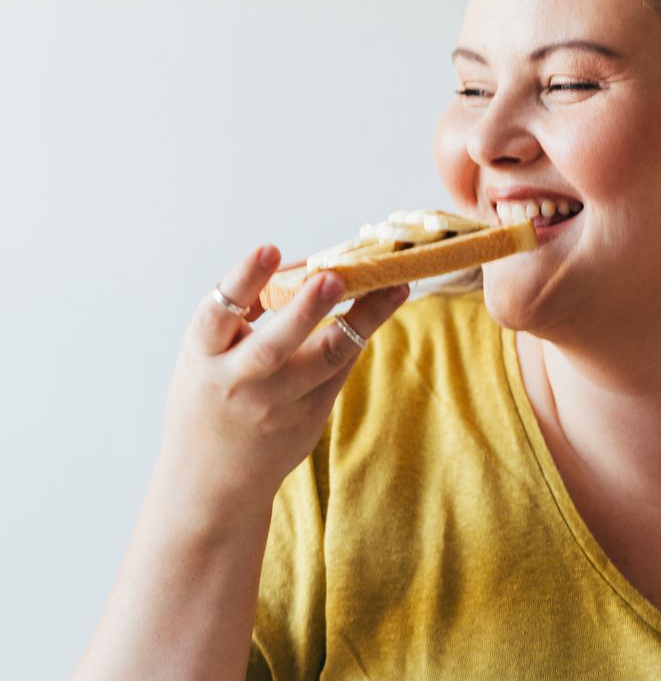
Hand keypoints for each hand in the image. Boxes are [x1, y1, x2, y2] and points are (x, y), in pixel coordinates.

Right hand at [159, 244, 407, 525]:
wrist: (211, 477)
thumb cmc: (210, 396)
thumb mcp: (206, 355)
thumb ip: (241, 317)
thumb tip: (299, 268)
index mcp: (202, 358)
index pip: (218, 314)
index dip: (243, 280)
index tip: (270, 249)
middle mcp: (239, 382)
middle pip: (275, 344)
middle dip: (305, 309)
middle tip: (334, 276)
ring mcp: (277, 404)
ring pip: (325, 360)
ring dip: (362, 320)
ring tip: (393, 288)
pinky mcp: (310, 417)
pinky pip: (340, 370)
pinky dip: (360, 335)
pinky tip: (382, 307)